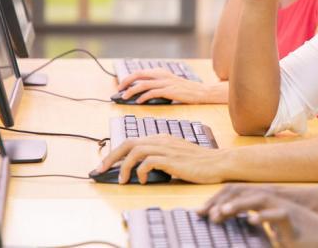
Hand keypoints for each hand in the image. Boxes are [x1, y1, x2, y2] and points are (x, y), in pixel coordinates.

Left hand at [92, 135, 227, 183]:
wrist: (218, 162)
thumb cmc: (200, 162)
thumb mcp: (177, 155)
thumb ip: (161, 156)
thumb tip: (143, 167)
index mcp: (161, 138)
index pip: (132, 141)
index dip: (116, 152)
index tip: (106, 163)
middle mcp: (161, 140)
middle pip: (128, 143)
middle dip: (110, 157)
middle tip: (100, 170)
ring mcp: (166, 148)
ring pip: (135, 151)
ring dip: (123, 166)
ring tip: (121, 180)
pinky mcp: (171, 159)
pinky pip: (147, 162)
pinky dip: (141, 171)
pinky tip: (143, 180)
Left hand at [117, 69, 226, 103]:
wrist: (200, 92)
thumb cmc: (184, 90)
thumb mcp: (169, 83)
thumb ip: (157, 84)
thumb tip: (141, 92)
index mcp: (160, 72)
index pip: (140, 72)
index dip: (128, 78)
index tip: (121, 85)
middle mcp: (161, 75)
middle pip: (138, 74)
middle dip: (126, 82)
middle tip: (119, 90)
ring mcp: (165, 82)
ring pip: (143, 84)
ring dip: (132, 91)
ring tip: (125, 97)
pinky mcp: (169, 91)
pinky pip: (152, 93)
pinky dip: (143, 97)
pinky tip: (139, 101)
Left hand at [199, 184, 317, 220]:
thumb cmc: (305, 231)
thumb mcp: (278, 228)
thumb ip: (262, 225)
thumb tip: (245, 230)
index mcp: (264, 201)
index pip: (236, 195)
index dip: (217, 202)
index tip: (200, 213)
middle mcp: (271, 198)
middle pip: (241, 193)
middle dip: (220, 202)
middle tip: (203, 214)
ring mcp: (282, 206)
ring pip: (256, 199)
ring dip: (237, 206)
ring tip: (221, 214)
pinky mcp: (293, 216)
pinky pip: (277, 214)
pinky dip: (263, 217)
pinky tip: (251, 222)